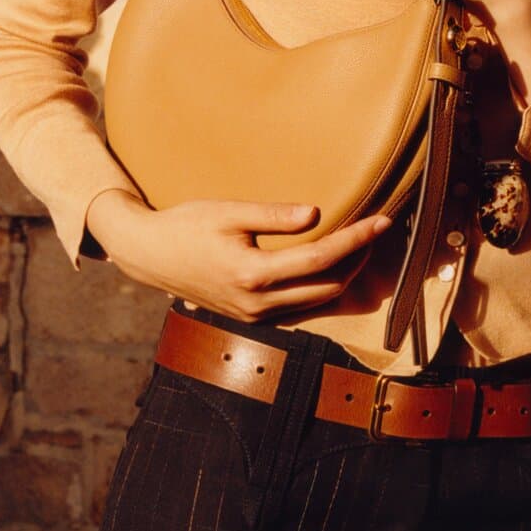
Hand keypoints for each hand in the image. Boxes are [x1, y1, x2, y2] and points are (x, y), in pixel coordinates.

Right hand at [91, 192, 397, 321]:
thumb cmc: (185, 226)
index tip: (382, 220)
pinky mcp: (251, 318)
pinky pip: (300, 309)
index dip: (357, 239)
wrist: (148, 255)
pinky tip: (332, 266)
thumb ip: (273, 215)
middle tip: (376, 230)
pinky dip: (323, 289)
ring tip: (362, 246)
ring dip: (345, 276)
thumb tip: (316, 214)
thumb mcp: (228, 212)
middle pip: (329, 286)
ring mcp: (255, 315)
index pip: (321, 258)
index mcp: (253, 274)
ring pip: (318, 303)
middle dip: (359, 259)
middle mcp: (258, 303)